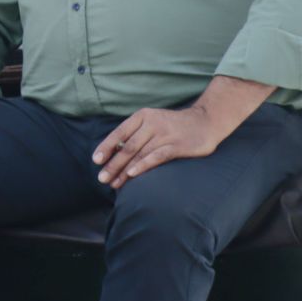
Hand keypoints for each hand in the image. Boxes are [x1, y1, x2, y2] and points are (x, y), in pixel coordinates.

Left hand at [92, 105, 223, 188]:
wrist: (205, 121)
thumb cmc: (173, 126)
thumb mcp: (152, 123)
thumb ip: (136, 135)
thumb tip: (114, 153)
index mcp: (142, 116)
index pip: (119, 133)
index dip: (106, 147)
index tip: (96, 161)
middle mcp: (152, 123)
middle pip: (127, 147)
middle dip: (113, 164)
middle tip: (102, 178)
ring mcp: (165, 134)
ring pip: (139, 153)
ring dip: (125, 170)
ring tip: (114, 183)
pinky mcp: (177, 145)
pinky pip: (157, 156)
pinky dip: (143, 165)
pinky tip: (133, 175)